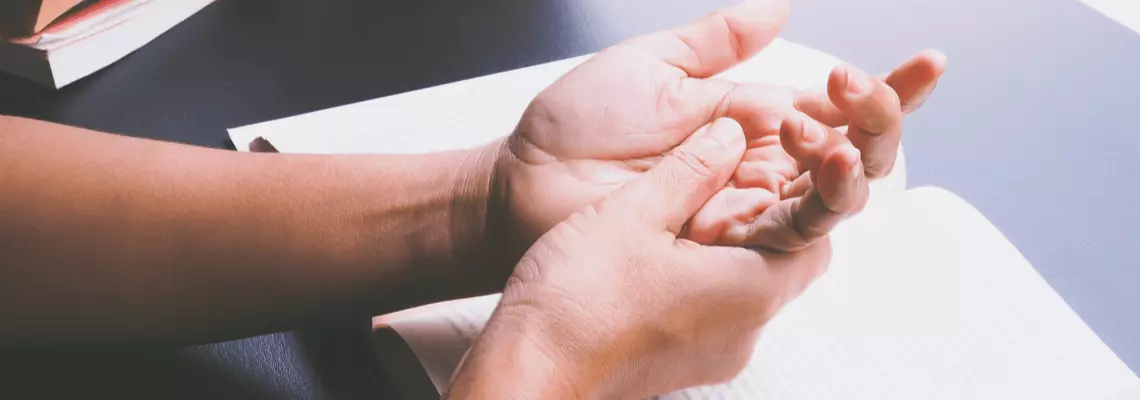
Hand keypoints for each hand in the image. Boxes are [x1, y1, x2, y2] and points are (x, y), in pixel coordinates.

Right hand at [450, 119, 836, 398]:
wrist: (528, 373)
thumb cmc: (576, 304)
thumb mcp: (634, 211)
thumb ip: (690, 169)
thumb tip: (729, 137)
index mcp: (747, 290)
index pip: (816, 233)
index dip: (808, 189)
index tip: (787, 157)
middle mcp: (743, 331)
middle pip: (789, 261)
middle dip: (773, 214)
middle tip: (737, 176)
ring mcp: (714, 353)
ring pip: (752, 285)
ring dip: (736, 244)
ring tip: (693, 208)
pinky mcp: (684, 361)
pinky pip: (718, 310)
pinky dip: (708, 274)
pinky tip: (666, 250)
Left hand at [491, 0, 945, 254]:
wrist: (527, 179)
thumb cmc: (577, 123)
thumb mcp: (653, 64)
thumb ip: (717, 42)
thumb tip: (778, 8)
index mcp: (750, 118)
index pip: (836, 107)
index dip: (889, 89)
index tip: (930, 61)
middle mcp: (759, 165)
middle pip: (851, 154)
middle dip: (876, 121)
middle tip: (857, 89)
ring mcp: (745, 207)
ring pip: (833, 196)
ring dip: (851, 160)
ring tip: (829, 130)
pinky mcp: (727, 244)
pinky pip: (789, 234)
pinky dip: (816, 202)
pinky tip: (823, 169)